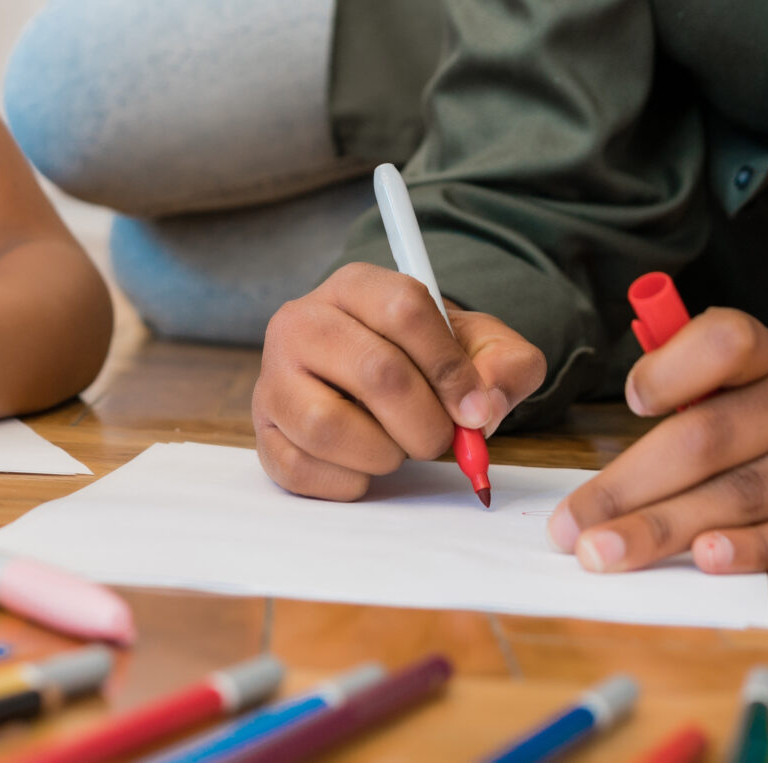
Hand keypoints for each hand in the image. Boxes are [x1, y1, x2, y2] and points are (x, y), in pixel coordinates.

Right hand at [254, 261, 547, 499]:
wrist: (378, 379)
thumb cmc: (429, 360)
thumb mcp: (480, 347)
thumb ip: (504, 366)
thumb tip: (481, 408)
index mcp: (356, 286)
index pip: (404, 309)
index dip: (449, 368)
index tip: (474, 407)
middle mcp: (302, 321)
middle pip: (376, 372)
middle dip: (426, 423)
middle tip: (440, 440)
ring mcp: (274, 377)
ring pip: (329, 426)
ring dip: (383, 454)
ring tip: (396, 447)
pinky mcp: (263, 431)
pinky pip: (302, 469)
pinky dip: (349, 480)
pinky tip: (363, 464)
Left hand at [548, 309, 767, 573]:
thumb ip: (705, 383)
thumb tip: (629, 417)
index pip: (730, 341)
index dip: (677, 366)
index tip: (632, 398)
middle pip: (712, 438)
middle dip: (632, 485)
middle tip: (571, 526)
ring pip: (745, 494)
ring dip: (668, 528)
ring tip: (607, 553)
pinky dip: (753, 549)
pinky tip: (707, 559)